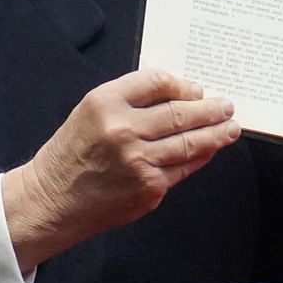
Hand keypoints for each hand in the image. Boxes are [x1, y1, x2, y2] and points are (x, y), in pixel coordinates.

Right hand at [5, 68, 239, 272]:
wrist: (51, 200)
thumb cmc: (71, 155)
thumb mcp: (90, 113)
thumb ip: (129, 101)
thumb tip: (178, 96)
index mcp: (105, 103)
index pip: (156, 82)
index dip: (183, 84)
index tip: (197, 89)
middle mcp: (123, 130)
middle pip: (180, 112)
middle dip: (210, 109)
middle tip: (226, 106)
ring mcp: (139, 161)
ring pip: (190, 142)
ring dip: (216, 134)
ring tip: (230, 127)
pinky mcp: (149, 187)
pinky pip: (184, 167)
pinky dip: (201, 157)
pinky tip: (210, 150)